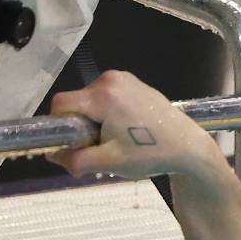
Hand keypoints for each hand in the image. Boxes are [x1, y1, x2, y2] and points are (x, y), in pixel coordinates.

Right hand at [48, 71, 224, 181]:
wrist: (189, 147)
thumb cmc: (151, 154)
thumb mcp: (110, 162)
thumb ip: (75, 159)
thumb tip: (52, 154)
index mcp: (104, 95)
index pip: (60, 105)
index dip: (62, 126)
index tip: (77, 144)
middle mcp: (110, 78)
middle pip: (76, 102)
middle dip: (82, 126)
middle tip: (104, 146)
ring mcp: (123, 77)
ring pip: (90, 100)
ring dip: (95, 121)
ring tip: (120, 139)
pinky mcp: (133, 82)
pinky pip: (105, 97)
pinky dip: (108, 113)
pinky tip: (128, 129)